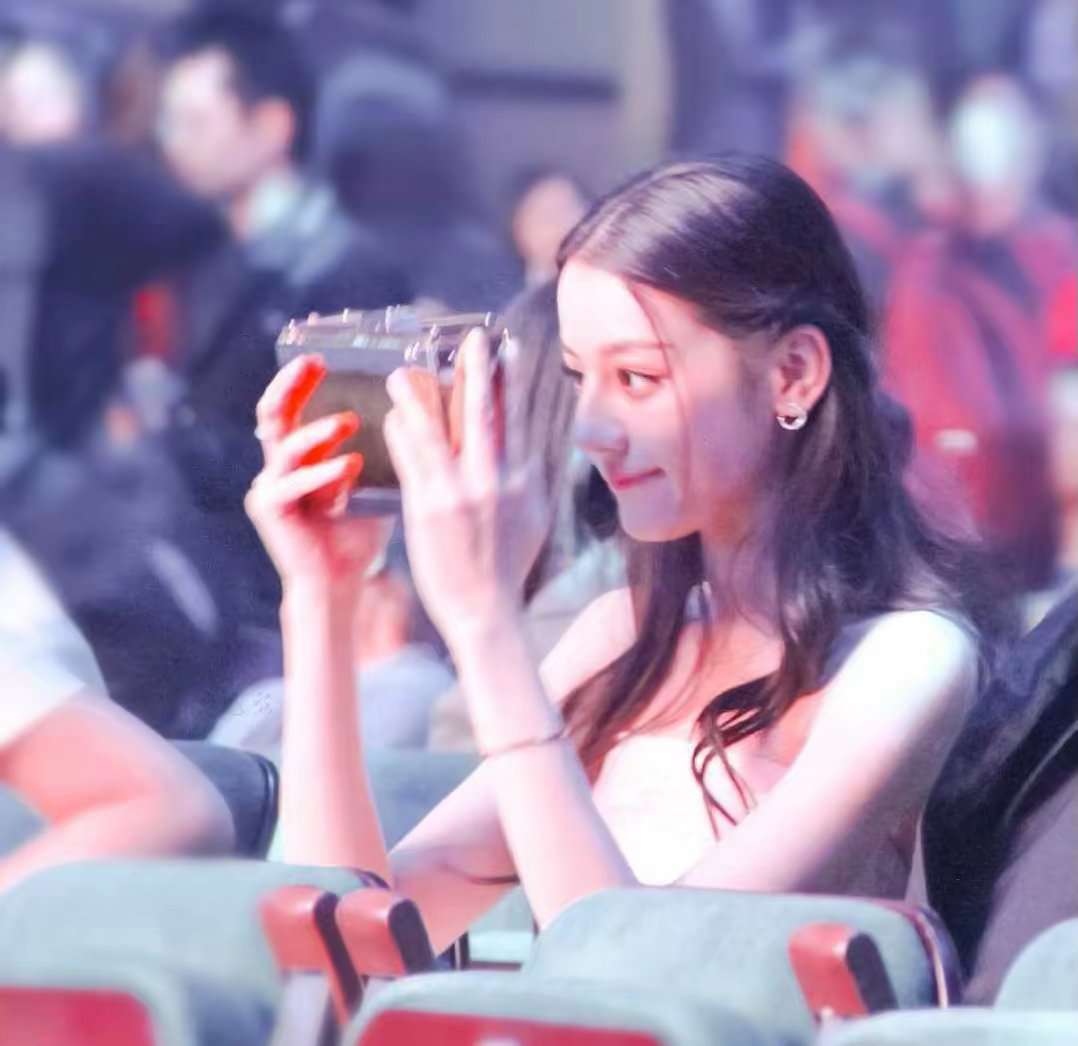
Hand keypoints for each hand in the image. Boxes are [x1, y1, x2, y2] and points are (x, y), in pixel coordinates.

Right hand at [245, 354, 390, 593]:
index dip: (301, 379)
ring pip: (285, 445)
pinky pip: (293, 483)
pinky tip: (349, 467)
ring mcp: (268, 486)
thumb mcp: (373, 483)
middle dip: (291, 384)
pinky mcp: (269, 510)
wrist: (341, 583)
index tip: (322, 355)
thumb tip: (419, 412)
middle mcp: (277, 466)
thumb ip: (384, 451)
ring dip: (318, 431)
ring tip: (349, 421)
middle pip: (272, 412)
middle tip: (315, 364)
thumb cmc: (359, 533)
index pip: (293, 406)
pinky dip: (322, 473)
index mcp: (299, 456)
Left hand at [384, 330, 551, 643]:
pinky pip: (413, 460)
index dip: (511, 381)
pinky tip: (393, 416)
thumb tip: (534, 451)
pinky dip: (403, 434)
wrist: (486, 611)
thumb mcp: (532, 520)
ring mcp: (462, 493)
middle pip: (486, 413)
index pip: (518, 420)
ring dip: (422, 395)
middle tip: (472, 336)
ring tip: (405, 371)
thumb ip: (530, 482)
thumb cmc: (507, 569)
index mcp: (525, 480)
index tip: (506, 350)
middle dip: (479, 370)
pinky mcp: (431, 508)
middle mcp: (497, 480)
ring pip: (440, 430)